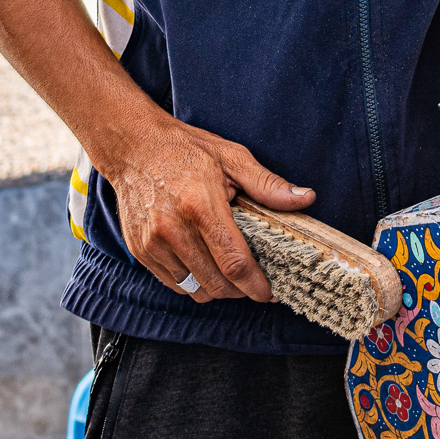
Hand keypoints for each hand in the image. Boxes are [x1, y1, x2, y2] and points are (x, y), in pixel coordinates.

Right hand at [108, 118, 315, 304]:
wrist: (134, 146)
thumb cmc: (185, 149)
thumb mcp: (232, 157)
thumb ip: (268, 184)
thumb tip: (306, 198)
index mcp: (200, 206)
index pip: (234, 262)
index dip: (257, 285)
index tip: (271, 293)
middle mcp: (173, 230)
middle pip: (217, 283)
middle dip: (241, 290)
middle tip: (256, 280)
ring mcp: (153, 244)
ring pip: (196, 290)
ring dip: (219, 289)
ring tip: (231, 272)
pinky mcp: (141, 252)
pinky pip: (176, 284)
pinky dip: (195, 282)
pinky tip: (206, 264)